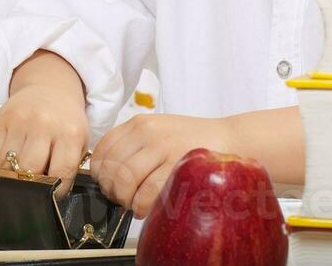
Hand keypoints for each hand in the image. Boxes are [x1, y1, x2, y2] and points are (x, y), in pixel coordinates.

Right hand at [0, 52, 90, 193]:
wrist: (49, 88)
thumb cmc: (66, 122)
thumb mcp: (78, 142)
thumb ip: (68, 167)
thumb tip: (51, 198)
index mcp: (70, 133)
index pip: (60, 174)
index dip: (54, 192)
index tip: (51, 197)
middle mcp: (44, 125)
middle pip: (30, 170)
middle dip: (31, 186)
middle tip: (33, 189)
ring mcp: (19, 121)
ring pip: (9, 165)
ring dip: (13, 177)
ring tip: (20, 177)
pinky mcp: (0, 119)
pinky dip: (1, 165)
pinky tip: (10, 164)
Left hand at [91, 113, 235, 215]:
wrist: (232, 139)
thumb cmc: (193, 141)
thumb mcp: (159, 131)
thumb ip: (135, 146)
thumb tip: (110, 175)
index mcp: (138, 123)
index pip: (103, 149)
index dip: (100, 173)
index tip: (107, 184)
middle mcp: (146, 132)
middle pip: (111, 167)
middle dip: (112, 190)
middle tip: (121, 199)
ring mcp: (162, 147)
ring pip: (125, 179)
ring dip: (126, 200)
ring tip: (134, 204)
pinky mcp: (177, 165)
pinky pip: (147, 192)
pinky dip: (141, 206)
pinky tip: (147, 209)